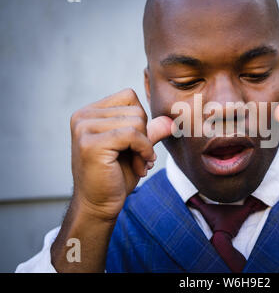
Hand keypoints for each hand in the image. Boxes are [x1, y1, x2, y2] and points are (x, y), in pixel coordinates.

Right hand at [70, 88, 172, 219]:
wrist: (98, 206)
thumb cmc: (115, 177)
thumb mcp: (137, 149)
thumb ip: (151, 131)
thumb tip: (170, 121)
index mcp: (89, 113)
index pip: (129, 97)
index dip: (141, 120)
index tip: (138, 144)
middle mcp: (82, 117)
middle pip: (135, 109)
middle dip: (145, 136)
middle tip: (140, 159)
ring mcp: (84, 129)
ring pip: (136, 121)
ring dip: (145, 146)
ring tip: (138, 165)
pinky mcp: (91, 144)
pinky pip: (133, 134)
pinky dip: (144, 150)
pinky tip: (140, 167)